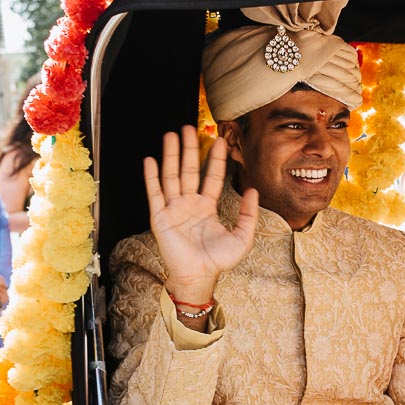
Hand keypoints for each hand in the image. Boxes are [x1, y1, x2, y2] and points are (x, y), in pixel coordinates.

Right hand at [144, 127, 257, 304]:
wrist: (199, 276)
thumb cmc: (218, 260)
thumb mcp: (242, 237)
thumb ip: (249, 214)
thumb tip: (253, 190)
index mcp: (207, 206)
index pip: (211, 176)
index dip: (215, 159)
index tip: (220, 140)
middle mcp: (189, 204)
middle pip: (189, 170)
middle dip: (189, 149)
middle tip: (189, 128)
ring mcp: (174, 209)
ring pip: (172, 176)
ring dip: (171, 155)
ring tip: (171, 135)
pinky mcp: (160, 217)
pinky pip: (155, 193)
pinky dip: (152, 177)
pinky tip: (151, 160)